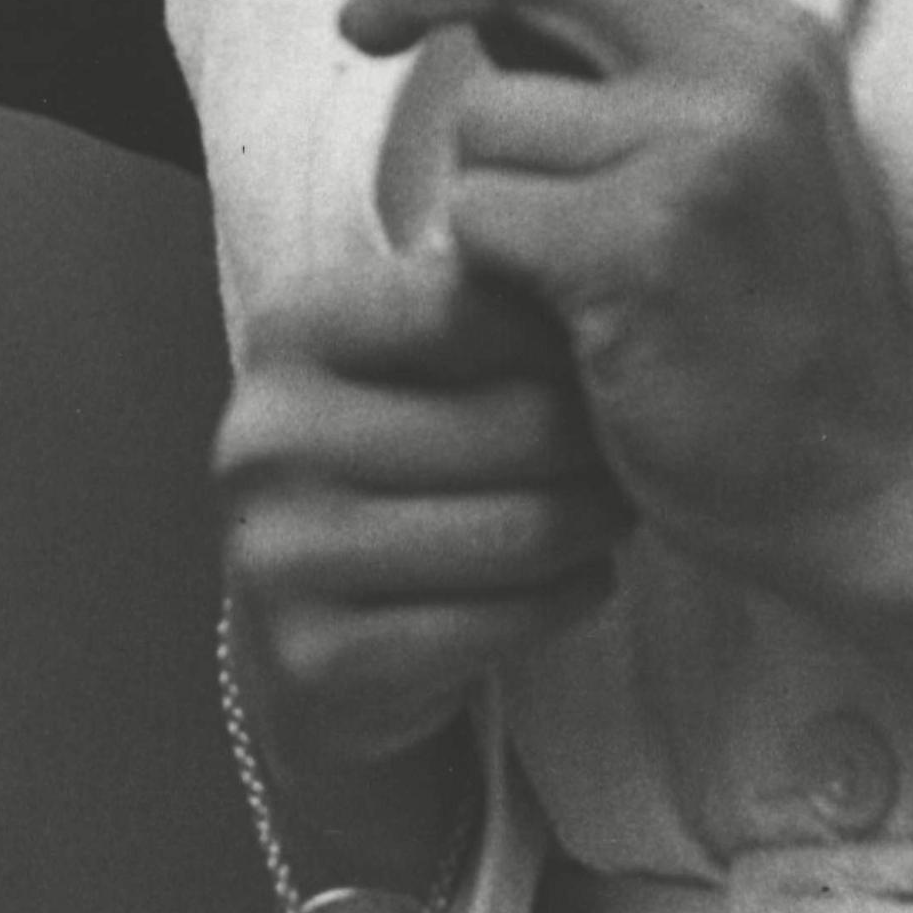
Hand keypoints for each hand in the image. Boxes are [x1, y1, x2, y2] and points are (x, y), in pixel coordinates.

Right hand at [215, 229, 630, 791]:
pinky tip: (584, 580)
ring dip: (599, 524)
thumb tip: (607, 255)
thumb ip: (476, 308)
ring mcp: (282, 554)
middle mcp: (268, 437)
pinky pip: (500, 623)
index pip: (467, 305)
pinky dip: (568, 598)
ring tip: (621, 508)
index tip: (608, 353)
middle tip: (644, 446)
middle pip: (509, 426)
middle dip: (597, 440)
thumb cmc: (391, 474)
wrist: (312, 647)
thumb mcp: (406, 372)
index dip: (558, 333)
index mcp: (289, 333)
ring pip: (518, 531)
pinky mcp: (320, 658)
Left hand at [338, 0, 912, 600]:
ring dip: (484, 190)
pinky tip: (568, 319)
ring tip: (565, 268)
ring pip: (489, 115)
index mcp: (768, 36)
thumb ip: (607, 64)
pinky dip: (491, 269)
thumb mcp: (718, 156)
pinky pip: (485, 213)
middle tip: (359, 25)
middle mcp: (747, 71)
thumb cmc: (764, 325)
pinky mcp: (644, 245)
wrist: (866, 478)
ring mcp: (701, 153)